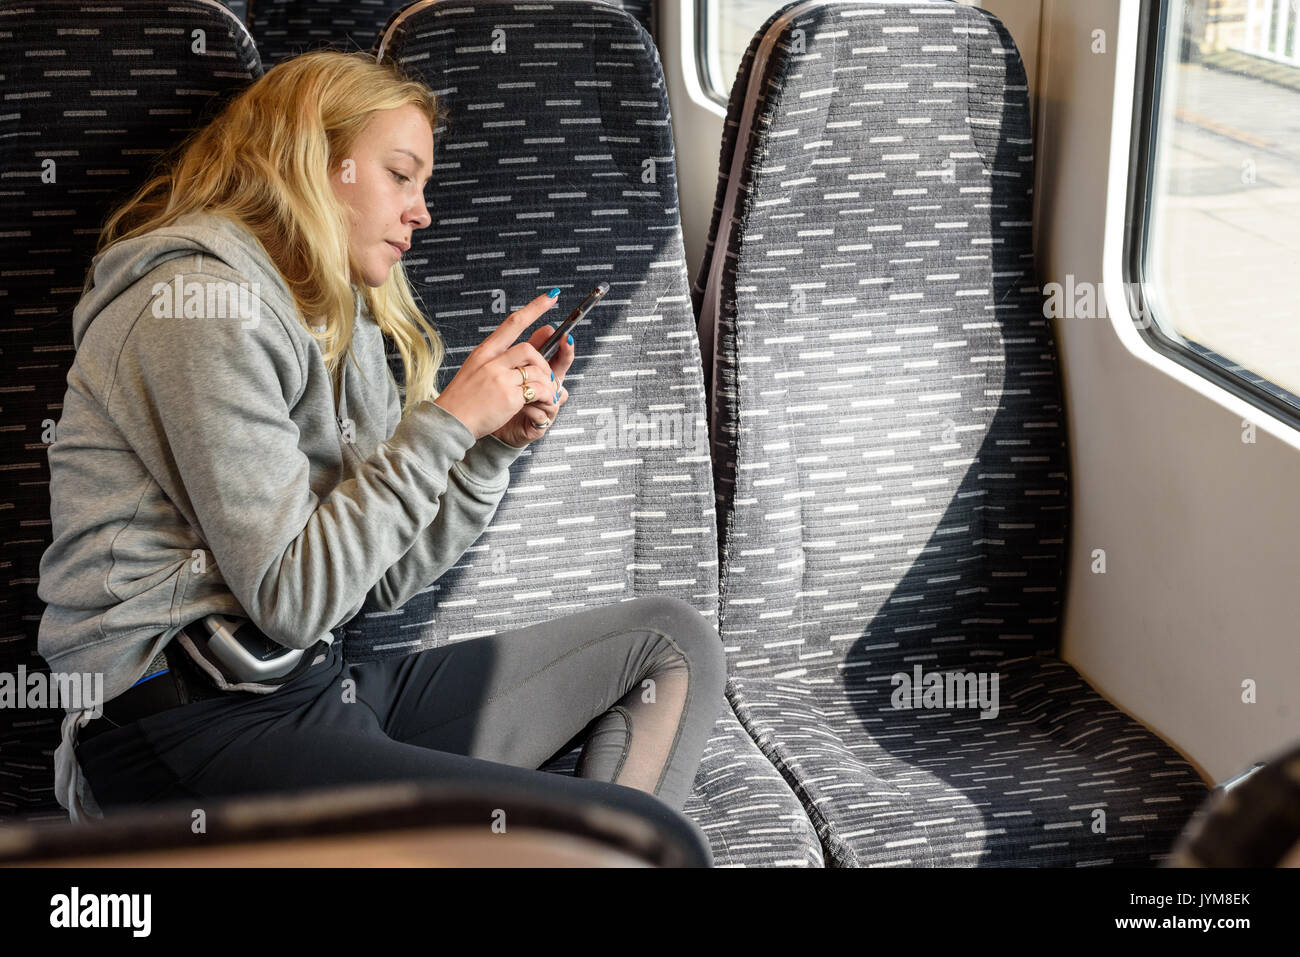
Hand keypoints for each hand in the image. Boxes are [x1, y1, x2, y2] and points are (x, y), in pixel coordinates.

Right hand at [431, 292, 564, 440]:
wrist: (449, 423)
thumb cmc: (462, 400)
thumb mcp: (474, 371)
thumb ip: (496, 361)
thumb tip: (521, 356)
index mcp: (484, 352)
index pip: (513, 323)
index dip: (534, 308)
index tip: (551, 297)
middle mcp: (492, 362)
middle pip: (530, 350)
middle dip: (543, 363)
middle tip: (546, 377)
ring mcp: (500, 378)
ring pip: (537, 371)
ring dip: (547, 383)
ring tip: (546, 394)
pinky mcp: (509, 396)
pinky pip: (538, 390)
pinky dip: (546, 396)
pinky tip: (543, 402)